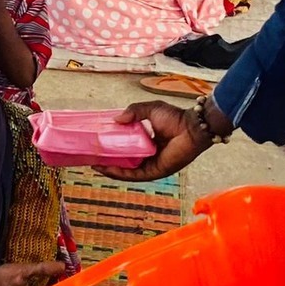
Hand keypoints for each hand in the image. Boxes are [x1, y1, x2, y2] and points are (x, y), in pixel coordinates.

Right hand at [100, 98, 227, 181]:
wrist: (192, 127)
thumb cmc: (175, 117)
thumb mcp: (150, 109)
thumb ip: (134, 112)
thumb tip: (116, 119)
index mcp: (148, 142)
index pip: (127, 148)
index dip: (113, 148)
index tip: (99, 145)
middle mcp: (148, 155)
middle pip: (124, 162)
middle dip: (108, 161)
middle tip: (92, 157)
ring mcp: (152, 165)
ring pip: (127, 171)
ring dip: (110, 170)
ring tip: (95, 165)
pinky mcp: (155, 171)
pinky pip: (135, 175)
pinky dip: (121, 173)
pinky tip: (108, 169)